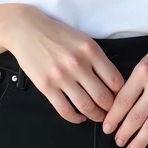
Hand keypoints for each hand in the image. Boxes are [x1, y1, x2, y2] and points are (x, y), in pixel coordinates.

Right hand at [1, 6, 125, 123]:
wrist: (26, 29)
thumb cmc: (56, 34)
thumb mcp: (83, 40)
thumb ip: (98, 59)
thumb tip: (113, 84)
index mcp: (91, 50)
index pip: (115, 80)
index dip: (121, 95)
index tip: (121, 100)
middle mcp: (78, 63)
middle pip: (103, 97)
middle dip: (111, 110)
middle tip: (112, 114)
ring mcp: (61, 76)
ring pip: (86, 106)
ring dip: (95, 116)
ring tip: (97, 117)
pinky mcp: (46, 86)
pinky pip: (65, 110)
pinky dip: (75, 118)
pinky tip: (79, 117)